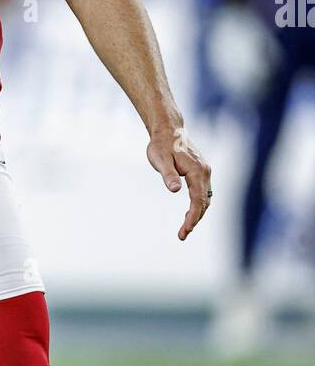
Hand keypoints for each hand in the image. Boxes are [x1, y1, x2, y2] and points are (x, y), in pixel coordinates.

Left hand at [146, 125, 211, 241]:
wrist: (169, 130)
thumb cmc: (161, 145)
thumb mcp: (160, 159)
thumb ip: (168, 175)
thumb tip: (175, 190)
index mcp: (197, 170)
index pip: (198, 199)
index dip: (193, 216)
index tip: (185, 230)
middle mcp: (205, 172)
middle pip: (204, 202)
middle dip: (194, 220)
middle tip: (182, 235)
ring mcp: (205, 172)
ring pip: (205, 199)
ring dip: (197, 215)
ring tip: (184, 230)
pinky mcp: (201, 172)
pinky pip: (203, 193)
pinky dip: (198, 206)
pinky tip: (189, 214)